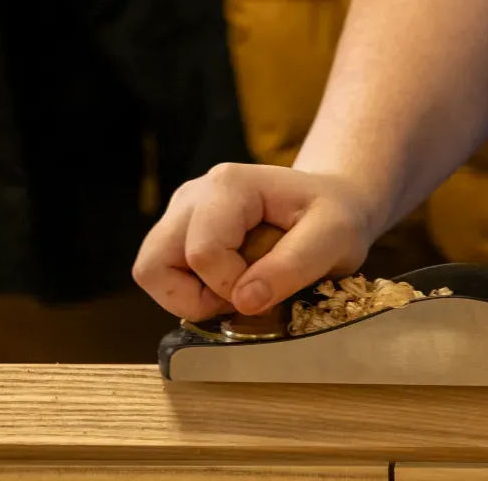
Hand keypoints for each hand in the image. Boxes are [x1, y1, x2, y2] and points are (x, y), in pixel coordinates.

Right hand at [132, 164, 381, 320]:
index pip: (203, 253)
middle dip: (197, 297)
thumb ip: (293, 266)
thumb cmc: (336, 216)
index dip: (231, 286)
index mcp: (229, 185)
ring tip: (235, 290)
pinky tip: (229, 283)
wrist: (332, 204)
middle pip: (155, 263)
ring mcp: (181, 211)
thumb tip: (245, 301)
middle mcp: (194, 194)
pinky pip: (161, 274)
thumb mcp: (335, 238)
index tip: (267, 289)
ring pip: (151, 271)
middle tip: (243, 295)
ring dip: (189, 297)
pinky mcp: (180, 231)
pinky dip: (189, 292)